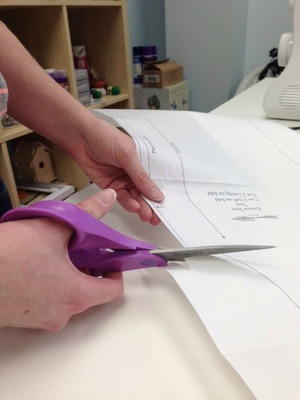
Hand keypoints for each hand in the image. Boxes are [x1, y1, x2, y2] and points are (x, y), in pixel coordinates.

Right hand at [0, 190, 122, 330]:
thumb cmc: (6, 258)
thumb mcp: (52, 228)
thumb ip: (86, 213)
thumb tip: (106, 199)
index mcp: (76, 295)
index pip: (113, 290)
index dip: (115, 271)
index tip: (109, 259)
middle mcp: (61, 314)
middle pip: (90, 293)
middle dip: (88, 269)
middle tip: (79, 249)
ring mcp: (41, 319)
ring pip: (67, 297)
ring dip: (67, 276)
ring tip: (54, 253)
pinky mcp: (23, 318)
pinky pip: (47, 302)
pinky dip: (49, 285)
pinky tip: (35, 264)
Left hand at [69, 119, 163, 224]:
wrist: (80, 137)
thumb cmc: (104, 136)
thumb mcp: (127, 156)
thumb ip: (141, 177)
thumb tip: (156, 193)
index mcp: (141, 162)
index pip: (153, 181)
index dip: (159, 194)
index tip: (165, 207)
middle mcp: (132, 172)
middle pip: (144, 192)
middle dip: (150, 205)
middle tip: (156, 217)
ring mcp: (120, 180)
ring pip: (133, 197)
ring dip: (140, 207)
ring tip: (146, 214)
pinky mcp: (109, 186)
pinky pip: (120, 198)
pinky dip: (128, 203)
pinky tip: (134, 207)